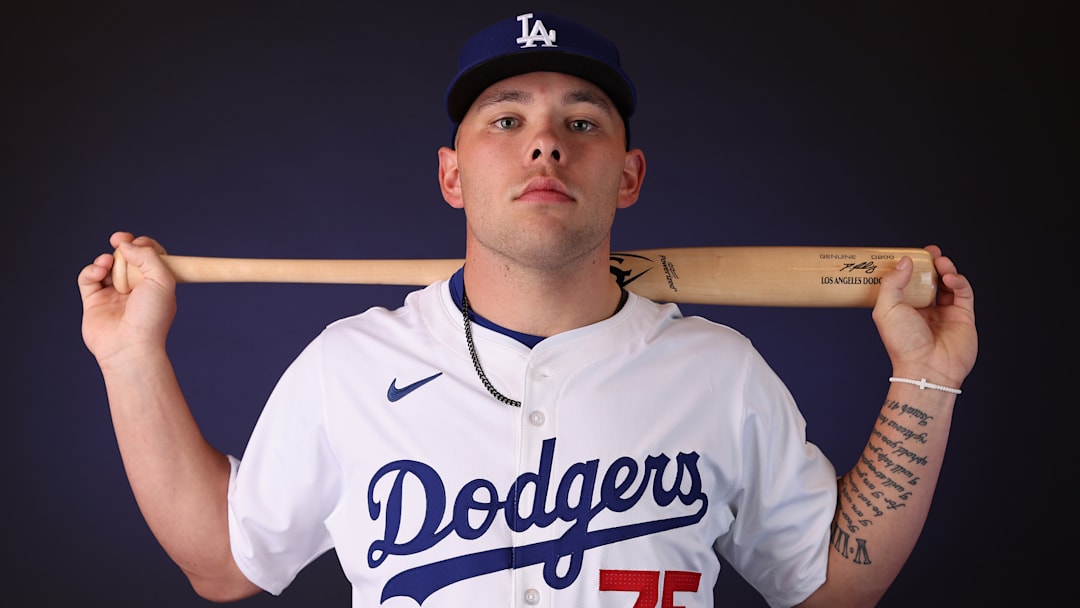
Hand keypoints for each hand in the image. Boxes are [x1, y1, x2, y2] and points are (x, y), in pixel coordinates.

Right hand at [77, 231, 176, 366]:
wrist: (130, 346)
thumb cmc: (151, 316)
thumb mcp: (162, 280)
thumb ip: (147, 256)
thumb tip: (126, 244)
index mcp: (155, 283)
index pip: (149, 255)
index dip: (143, 244)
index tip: (139, 242)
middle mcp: (135, 288)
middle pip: (127, 256)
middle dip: (123, 244)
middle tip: (118, 239)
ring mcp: (113, 294)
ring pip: (106, 265)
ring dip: (107, 259)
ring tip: (109, 263)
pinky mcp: (93, 301)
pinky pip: (88, 278)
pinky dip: (91, 270)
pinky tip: (99, 272)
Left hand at [872, 245, 977, 387]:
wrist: (926, 368)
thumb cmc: (903, 344)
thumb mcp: (886, 310)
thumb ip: (892, 284)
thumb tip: (905, 261)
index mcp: (905, 309)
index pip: (910, 282)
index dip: (913, 267)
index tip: (913, 253)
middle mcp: (926, 310)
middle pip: (932, 280)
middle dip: (933, 264)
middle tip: (931, 252)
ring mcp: (946, 313)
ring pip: (949, 284)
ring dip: (946, 270)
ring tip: (941, 263)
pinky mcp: (963, 316)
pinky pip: (964, 293)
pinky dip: (959, 281)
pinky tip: (950, 278)